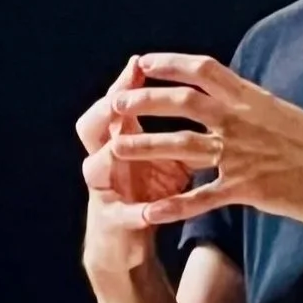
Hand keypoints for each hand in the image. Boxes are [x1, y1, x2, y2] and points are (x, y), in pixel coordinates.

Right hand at [77, 57, 198, 279]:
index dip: (124, 84)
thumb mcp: (166, 157)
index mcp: (117, 138)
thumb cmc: (151, 190)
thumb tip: (211, 102)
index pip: (115, 103)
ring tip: (118, 149)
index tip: (139, 63)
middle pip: (91, 126)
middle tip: (117, 101)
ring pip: (94, 166)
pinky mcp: (111, 222)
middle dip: (103, 112)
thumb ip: (180, 132)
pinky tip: (148, 214)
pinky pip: (121, 216)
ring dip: (108, 157)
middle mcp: (103, 159)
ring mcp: (103, 190)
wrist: (129, 240)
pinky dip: (134, 213)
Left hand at [104, 53, 302, 232]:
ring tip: (115, 149)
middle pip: (183, 103)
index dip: (169, 64)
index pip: (203, 70)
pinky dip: (174, 206)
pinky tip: (149, 212)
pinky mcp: (250, 188)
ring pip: (183, 146)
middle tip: (115, 103)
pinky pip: (203, 197)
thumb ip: (255, 109)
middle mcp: (244, 121)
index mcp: (253, 99)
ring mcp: (245, 154)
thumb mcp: (287, 115)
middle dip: (144, 101)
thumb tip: (237, 102)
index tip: (142, 62)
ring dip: (145, 146)